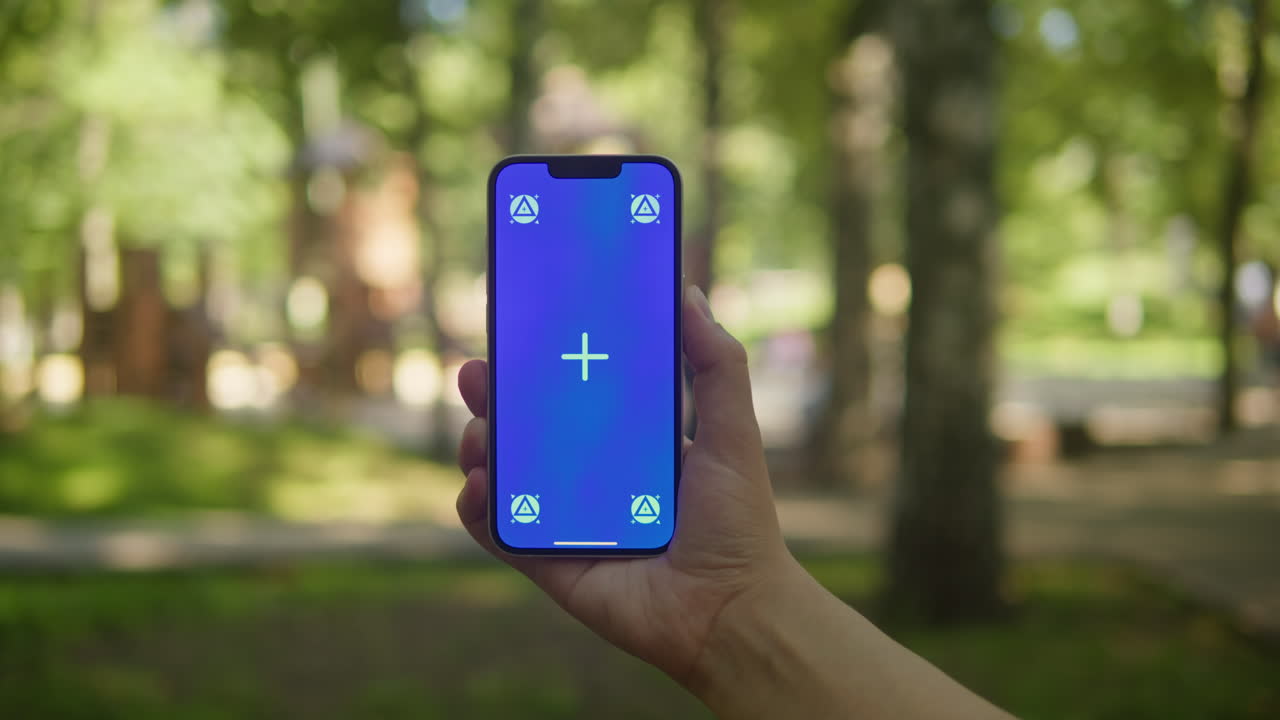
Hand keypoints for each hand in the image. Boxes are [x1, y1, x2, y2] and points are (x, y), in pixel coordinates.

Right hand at [455, 285, 797, 683]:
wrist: (730, 610)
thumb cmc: (738, 521)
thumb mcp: (732, 430)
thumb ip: (715, 364)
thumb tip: (687, 293)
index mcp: (628, 444)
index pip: (573, 393)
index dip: (541, 363)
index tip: (518, 329)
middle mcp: (590, 478)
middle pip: (526, 428)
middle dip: (494, 398)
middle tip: (477, 372)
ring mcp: (564, 520)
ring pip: (502, 474)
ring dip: (479, 447)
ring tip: (481, 435)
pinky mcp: (547, 562)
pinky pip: (497, 530)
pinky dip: (476, 506)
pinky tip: (477, 485)